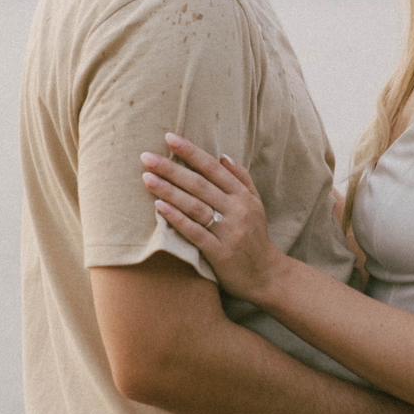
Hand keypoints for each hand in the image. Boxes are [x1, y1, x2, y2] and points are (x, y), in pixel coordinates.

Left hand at [141, 134, 284, 302]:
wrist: (267, 275)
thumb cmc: (256, 238)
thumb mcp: (255, 205)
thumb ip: (241, 179)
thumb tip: (223, 155)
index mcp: (243, 196)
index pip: (213, 168)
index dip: (191, 152)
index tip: (169, 138)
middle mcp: (237, 210)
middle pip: (199, 184)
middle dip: (172, 168)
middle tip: (146, 156)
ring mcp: (229, 231)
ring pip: (195, 205)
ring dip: (169, 190)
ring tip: (146, 178)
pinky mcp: (220, 252)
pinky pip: (195, 232)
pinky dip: (177, 218)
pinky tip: (159, 207)